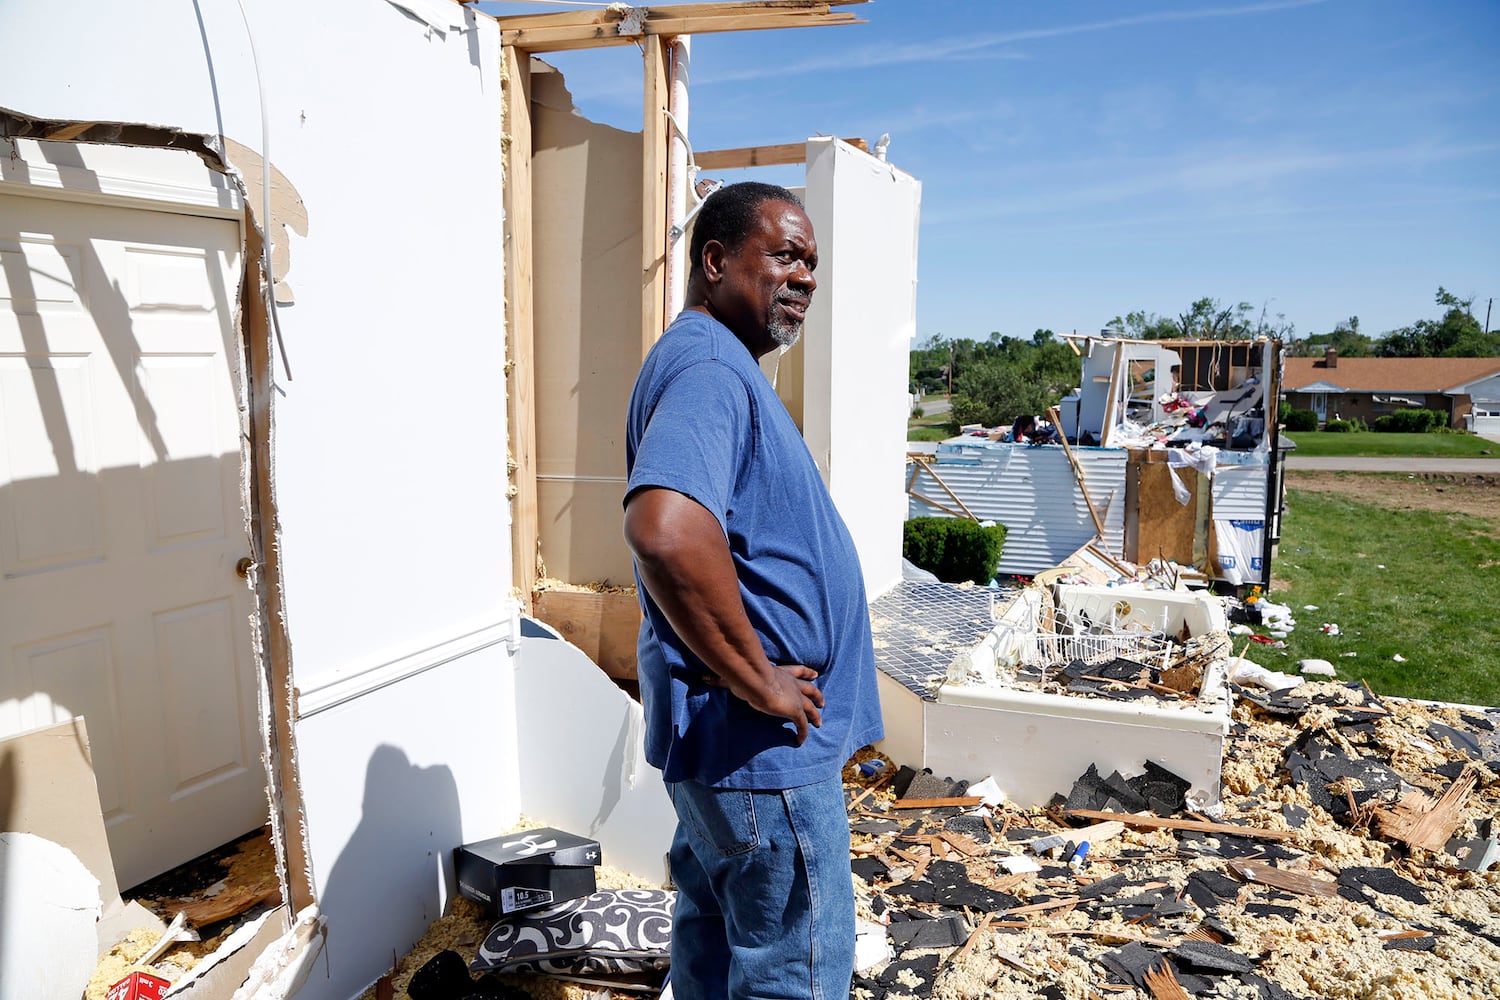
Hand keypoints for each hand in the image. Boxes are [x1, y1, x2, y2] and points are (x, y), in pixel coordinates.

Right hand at [706, 663, 823, 745]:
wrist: (757, 681)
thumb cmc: (748, 674)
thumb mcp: (738, 674)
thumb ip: (723, 677)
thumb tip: (703, 678)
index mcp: (782, 672)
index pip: (798, 670)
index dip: (807, 673)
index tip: (814, 674)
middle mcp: (792, 683)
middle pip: (810, 689)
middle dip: (817, 695)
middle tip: (822, 702)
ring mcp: (795, 697)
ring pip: (811, 707)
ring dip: (815, 715)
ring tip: (819, 722)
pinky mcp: (795, 711)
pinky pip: (802, 725)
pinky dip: (803, 733)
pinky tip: (800, 741)